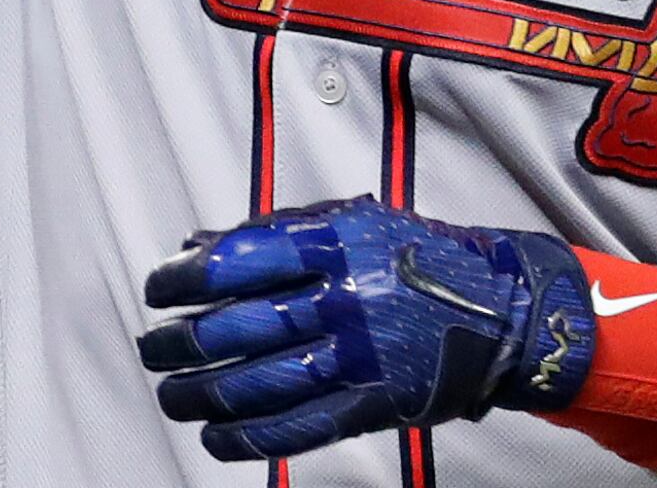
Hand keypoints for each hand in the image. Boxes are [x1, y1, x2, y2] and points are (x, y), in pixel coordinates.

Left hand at [136, 197, 597, 462]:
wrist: (502, 310)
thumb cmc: (420, 257)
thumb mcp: (350, 220)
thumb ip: (274, 231)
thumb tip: (198, 245)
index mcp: (333, 247)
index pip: (237, 264)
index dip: (184, 280)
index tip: (159, 289)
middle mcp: (342, 301)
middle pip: (238, 328)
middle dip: (180, 342)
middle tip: (154, 346)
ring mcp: (358, 358)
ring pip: (258, 384)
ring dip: (200, 394)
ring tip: (171, 393)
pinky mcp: (371, 405)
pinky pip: (297, 428)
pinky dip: (248, 437)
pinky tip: (217, 436)